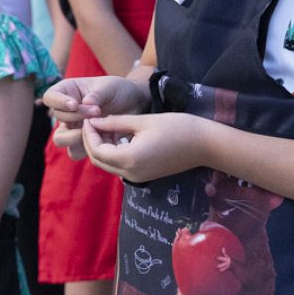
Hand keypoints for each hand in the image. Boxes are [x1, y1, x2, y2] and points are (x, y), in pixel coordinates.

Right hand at [43, 76, 147, 159]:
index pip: (50, 97)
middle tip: (96, 112)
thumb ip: (98, 94)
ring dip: (76, 135)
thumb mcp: (110, 87)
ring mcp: (73, 128)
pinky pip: (75, 152)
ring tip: (97, 128)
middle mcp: (66, 111)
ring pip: (60, 139)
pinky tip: (104, 139)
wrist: (133, 106)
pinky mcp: (82, 143)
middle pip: (57, 118)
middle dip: (75, 116)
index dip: (59, 102)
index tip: (74, 104)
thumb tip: (85, 103)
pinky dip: (87, 148)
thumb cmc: (119, 91)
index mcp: (67, 91)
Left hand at [80, 112, 210, 183]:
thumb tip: (94, 121)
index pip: (96, 150)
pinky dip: (112, 153)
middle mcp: (131, 173)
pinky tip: (116, 137)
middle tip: (92, 122)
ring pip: (108, 165)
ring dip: (101, 148)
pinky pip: (120, 166)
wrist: (205, 145)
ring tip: (103, 127)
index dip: (89, 134)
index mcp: (130, 158)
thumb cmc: (178, 127)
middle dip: (90, 142)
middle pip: (98, 161)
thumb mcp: (144, 121)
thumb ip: (116, 123)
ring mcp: (138, 177)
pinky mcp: (144, 176)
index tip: (89, 117)